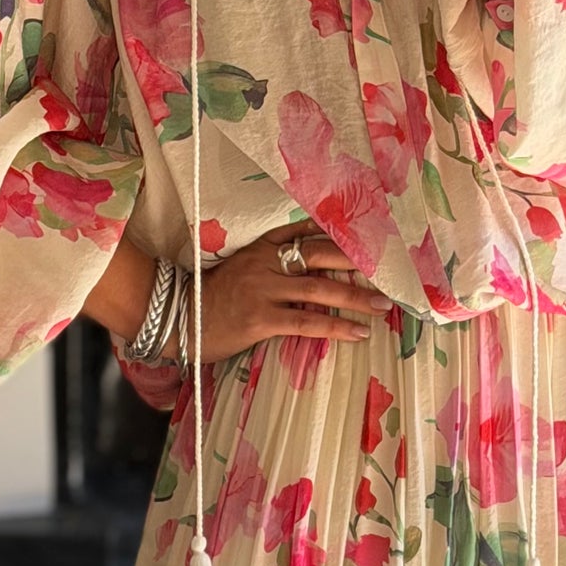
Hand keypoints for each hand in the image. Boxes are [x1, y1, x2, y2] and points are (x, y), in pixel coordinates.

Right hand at [192, 221, 393, 361]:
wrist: (176, 318)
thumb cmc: (212, 299)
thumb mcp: (240, 269)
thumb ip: (271, 263)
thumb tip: (311, 270)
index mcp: (261, 247)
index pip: (304, 231)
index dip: (338, 233)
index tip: (369, 235)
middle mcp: (265, 262)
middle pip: (320, 255)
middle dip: (357, 262)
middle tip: (388, 271)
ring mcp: (263, 289)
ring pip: (319, 289)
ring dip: (355, 297)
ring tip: (382, 306)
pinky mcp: (260, 318)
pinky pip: (306, 322)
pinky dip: (335, 327)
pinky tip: (358, 333)